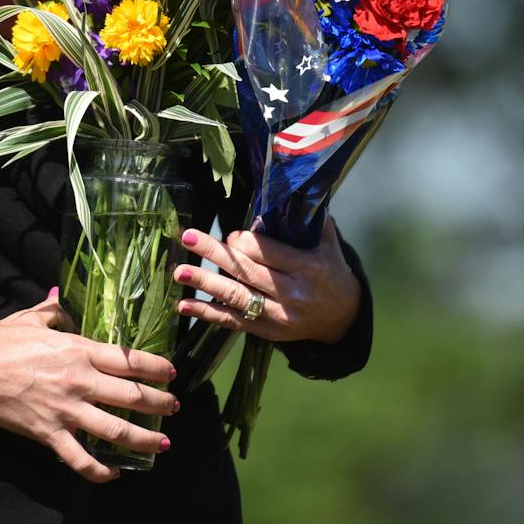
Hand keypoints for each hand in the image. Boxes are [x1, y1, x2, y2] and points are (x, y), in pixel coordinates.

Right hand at [0, 291, 177, 483]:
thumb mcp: (29, 318)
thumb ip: (53, 310)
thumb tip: (62, 299)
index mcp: (78, 350)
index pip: (129, 360)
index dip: (156, 367)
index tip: (171, 372)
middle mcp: (79, 381)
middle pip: (133, 396)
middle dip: (160, 403)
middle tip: (174, 407)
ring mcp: (66, 411)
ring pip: (116, 430)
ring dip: (144, 439)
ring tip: (163, 442)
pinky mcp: (49, 435)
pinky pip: (81, 459)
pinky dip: (100, 471)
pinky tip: (114, 474)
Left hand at [174, 217, 359, 343]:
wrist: (343, 319)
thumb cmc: (330, 271)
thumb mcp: (328, 244)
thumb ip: (309, 220)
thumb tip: (285, 191)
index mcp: (307, 268)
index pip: (268, 252)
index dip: (244, 241)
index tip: (232, 235)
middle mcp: (292, 294)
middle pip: (247, 272)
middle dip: (216, 254)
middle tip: (189, 238)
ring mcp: (279, 316)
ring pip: (237, 298)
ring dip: (206, 284)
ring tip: (179, 273)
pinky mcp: (268, 332)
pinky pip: (234, 322)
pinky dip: (208, 314)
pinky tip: (185, 305)